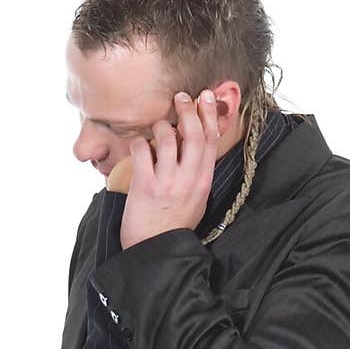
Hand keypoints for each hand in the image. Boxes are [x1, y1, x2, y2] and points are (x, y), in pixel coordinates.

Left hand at [117, 90, 217, 248]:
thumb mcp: (196, 199)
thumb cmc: (174, 225)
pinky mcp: (145, 185)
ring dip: (160, 125)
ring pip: (167, 137)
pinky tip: (138, 147)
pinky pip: (142, 150)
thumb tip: (195, 143)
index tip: (206, 96)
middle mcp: (188, 180)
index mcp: (203, 182)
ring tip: (156, 129)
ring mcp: (167, 182)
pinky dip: (139, 142)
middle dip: (188, 109)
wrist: (155, 251)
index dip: (210, 114)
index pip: (211, 140)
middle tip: (180, 98)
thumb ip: (198, 173)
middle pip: (193, 133)